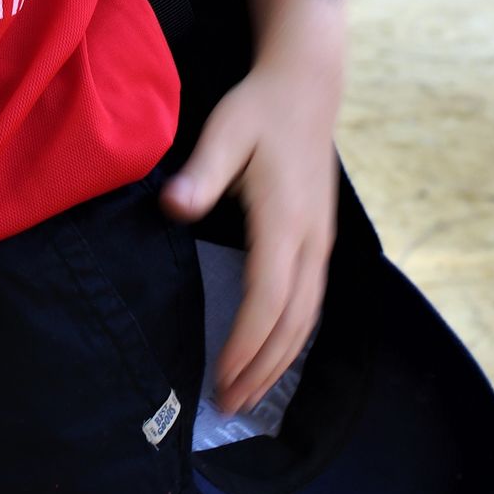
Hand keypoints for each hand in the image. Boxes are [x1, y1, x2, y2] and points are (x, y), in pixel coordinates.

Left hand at [160, 65, 336, 415]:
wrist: (306, 85)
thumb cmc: (259, 108)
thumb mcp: (224, 131)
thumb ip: (201, 173)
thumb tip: (173, 208)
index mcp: (286, 223)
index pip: (267, 301)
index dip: (245, 346)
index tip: (219, 379)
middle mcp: (311, 242)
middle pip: (292, 324)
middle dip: (262, 371)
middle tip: (228, 407)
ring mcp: (321, 243)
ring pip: (307, 320)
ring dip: (279, 362)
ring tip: (247, 395)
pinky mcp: (320, 238)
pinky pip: (310, 303)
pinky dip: (292, 338)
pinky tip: (273, 353)